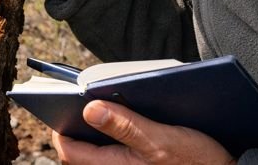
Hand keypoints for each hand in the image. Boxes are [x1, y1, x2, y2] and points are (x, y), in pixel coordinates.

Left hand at [52, 100, 236, 164]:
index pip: (69, 151)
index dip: (59, 128)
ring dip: (95, 130)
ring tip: (99, 103)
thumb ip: (125, 124)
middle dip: (76, 126)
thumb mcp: (161, 139)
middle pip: (80, 152)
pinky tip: (124, 116)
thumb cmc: (198, 162)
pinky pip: (115, 153)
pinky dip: (113, 135)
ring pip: (97, 152)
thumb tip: (89, 108)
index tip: (59, 104)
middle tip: (77, 100)